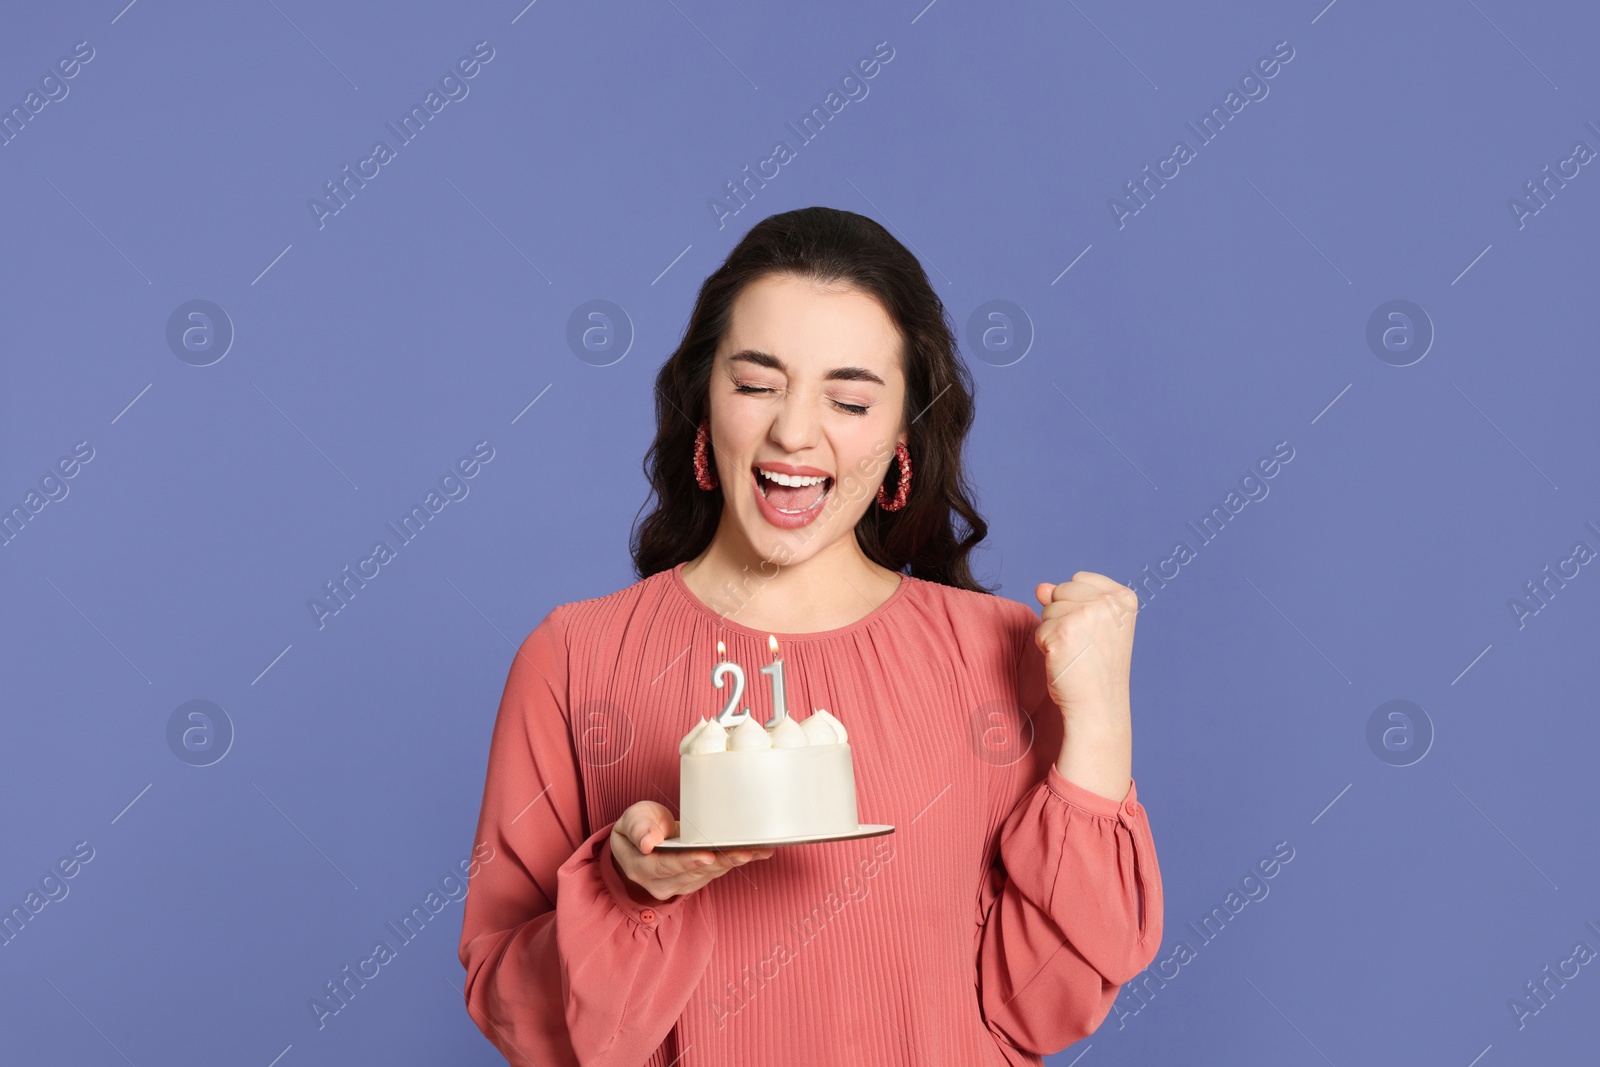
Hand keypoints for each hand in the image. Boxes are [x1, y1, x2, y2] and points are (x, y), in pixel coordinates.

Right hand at [610, 801, 774, 902]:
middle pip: (694, 873)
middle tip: (743, 852)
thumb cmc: (639, 826)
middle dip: (720, 862)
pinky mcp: (697, 880)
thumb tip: (647, 843)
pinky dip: (735, 860)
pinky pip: (717, 871)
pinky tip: (757, 852)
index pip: (665, 866)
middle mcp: (662, 883)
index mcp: (641, 868)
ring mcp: (681, 885)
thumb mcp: (632, 820)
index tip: (707, 855)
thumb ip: (638, 828)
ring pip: (709, 874)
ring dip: (733, 862)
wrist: (644, 841)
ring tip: (756, 850)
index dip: (687, 862)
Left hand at [1033, 571, 1137, 726]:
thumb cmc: (1096, 667)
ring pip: (1047, 609)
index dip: (1076, 605)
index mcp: (1123, 597)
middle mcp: (1107, 602)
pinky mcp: (1062, 632)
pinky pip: (1039, 629)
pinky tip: (1065, 660)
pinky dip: (1045, 646)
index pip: (1078, 579)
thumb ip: (1067, 599)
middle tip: (1083, 645)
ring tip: (1076, 653)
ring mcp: (1085, 615)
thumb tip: (1041, 587)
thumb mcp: (1091, 625)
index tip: (1094, 632)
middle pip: (1061, 591)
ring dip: (1053, 631)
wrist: (1098, 705)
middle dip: (1062, 616)